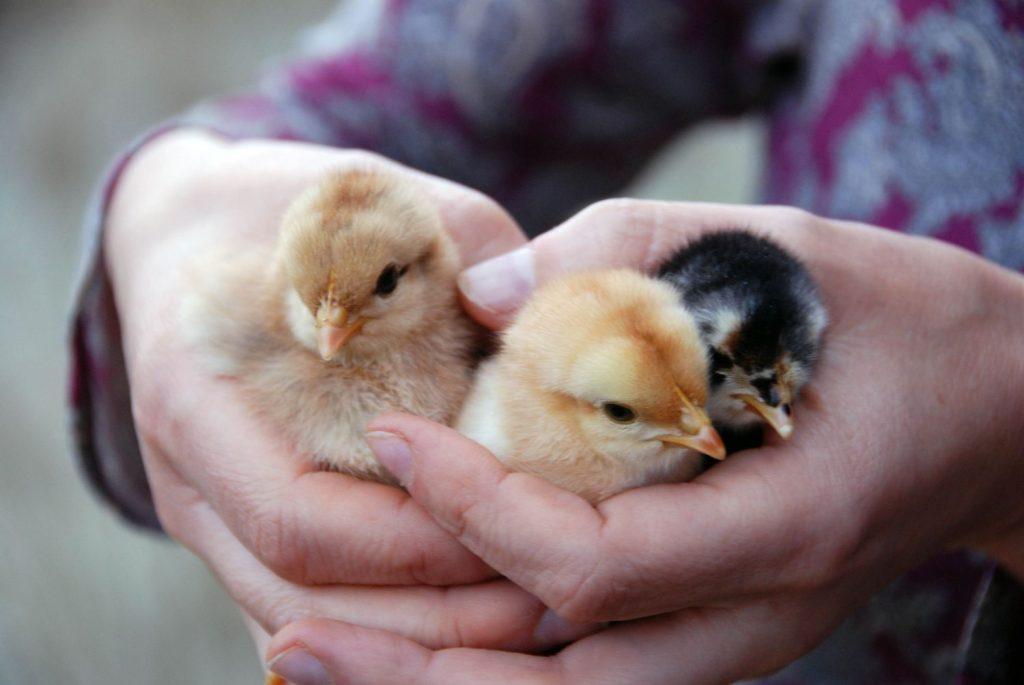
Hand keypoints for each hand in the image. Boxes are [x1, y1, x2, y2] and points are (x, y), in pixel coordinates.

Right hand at [105, 130, 591, 652]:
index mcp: (197, 394)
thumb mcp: (373, 199)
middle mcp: (187, 476)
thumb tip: (529, 313)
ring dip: (414, 639)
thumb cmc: (289, 212)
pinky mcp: (235, 529)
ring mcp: (205, 515)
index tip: (525, 525)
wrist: (196, 230)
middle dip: (433, 613)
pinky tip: (464, 622)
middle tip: (550, 601)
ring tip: (526, 620)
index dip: (416, 541)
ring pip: (296, 623)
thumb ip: (457, 244)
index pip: (300, 518)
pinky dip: (380, 633)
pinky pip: (298, 610)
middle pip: (301, 595)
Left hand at [266, 200, 1023, 682]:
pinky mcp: (718, 629)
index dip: (483, 507)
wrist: (998, 410)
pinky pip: (592, 676)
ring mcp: (739, 638)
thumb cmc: (898, 322)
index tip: (398, 436)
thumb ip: (630, 257)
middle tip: (296, 636)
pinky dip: (495, 676)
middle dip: (423, 673)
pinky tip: (412, 652)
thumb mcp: (783, 254)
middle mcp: (759, 611)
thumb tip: (477, 295)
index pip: (600, 559)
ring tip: (318, 661)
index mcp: (788, 523)